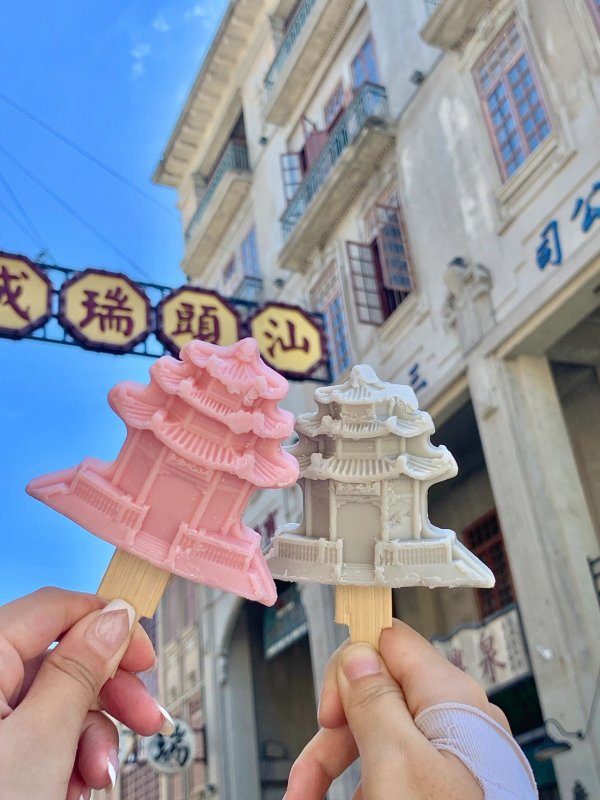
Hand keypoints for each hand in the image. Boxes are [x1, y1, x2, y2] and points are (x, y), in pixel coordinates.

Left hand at [0, 587, 171, 799]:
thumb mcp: (42, 740)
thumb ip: (81, 670)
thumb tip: (114, 618)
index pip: (54, 608)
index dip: (107, 624)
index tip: (144, 654)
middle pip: (62, 658)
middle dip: (109, 693)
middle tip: (147, 717)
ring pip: (58, 703)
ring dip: (91, 739)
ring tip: (97, 778)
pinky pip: (41, 736)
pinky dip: (66, 760)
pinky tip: (72, 788)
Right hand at [285, 619, 512, 799]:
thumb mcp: (396, 763)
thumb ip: (374, 699)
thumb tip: (357, 654)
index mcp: (450, 699)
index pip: (391, 642)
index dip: (352, 665)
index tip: (327, 703)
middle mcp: (452, 721)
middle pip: (374, 697)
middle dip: (331, 736)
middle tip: (306, 777)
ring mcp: (449, 757)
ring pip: (375, 739)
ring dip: (331, 768)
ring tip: (306, 798)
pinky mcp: (441, 787)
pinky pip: (390, 771)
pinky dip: (359, 786)